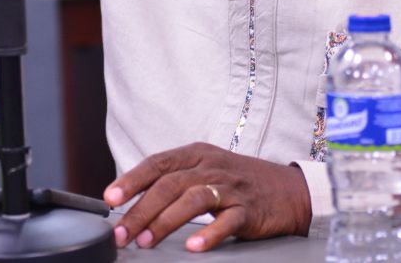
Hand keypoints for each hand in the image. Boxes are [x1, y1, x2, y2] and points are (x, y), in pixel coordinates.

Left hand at [103, 142, 310, 252]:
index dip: (132, 179)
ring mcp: (231, 187)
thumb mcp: (206, 170)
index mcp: (196, 154)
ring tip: (146, 241)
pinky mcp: (249, 210)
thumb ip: (173, 181)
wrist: (290, 190)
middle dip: (141, 210)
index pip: (158, 163)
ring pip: (193, 199)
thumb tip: (131, 202)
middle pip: (170, 184)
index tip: (110, 198)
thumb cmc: (239, 182)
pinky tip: (192, 246)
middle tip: (122, 232)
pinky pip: (226, 221)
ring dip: (166, 221)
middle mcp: (211, 166)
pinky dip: (208, 234)